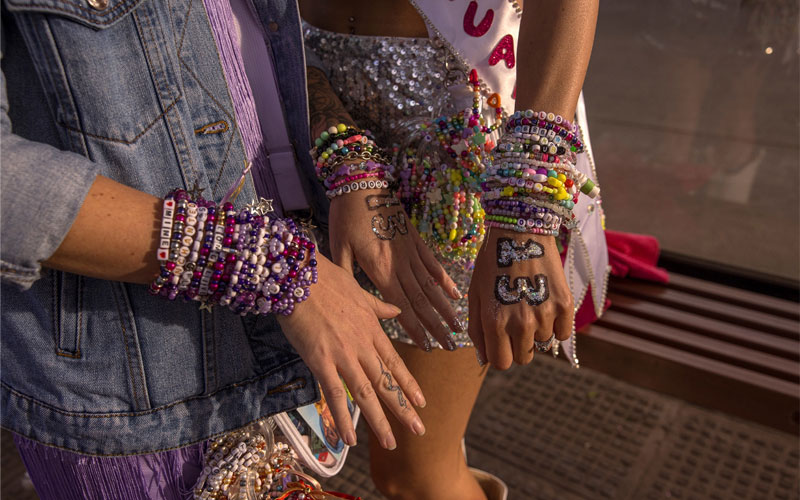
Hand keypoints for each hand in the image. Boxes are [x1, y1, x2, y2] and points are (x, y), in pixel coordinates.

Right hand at [277, 255, 426, 449]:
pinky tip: (348, 439)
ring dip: (380, 421)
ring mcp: (343, 355)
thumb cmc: (325, 279)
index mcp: (372, 329)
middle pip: (386, 383)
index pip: (395, 363)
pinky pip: (335, 394)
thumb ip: (378, 306)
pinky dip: (342, 418)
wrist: (300, 276)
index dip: (409, 384)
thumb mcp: (359, 290)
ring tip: (391, 443)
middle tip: (419, 429)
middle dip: (404, 408)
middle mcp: (362, 345)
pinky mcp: (321, 360)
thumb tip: (396, 310)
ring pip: (366, 394)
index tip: (422, 402)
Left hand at [328, 190, 461, 350]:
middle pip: (421, 302)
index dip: (415, 329)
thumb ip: (348, 277)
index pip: (401, 307)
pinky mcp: (416, 240)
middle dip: (436, 326)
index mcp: (380, 270)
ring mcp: (411, 252)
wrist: (362, 183)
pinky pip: (433, 264)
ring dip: (444, 309)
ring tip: (457, 327)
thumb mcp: (338, 248)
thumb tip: (352, 304)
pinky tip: (455, 295)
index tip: (427, 346)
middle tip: (449, 346)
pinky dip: (445, 280)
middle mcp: (400, 265)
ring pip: (431, 287)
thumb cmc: (346, 216)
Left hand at [467, 229, 573, 368]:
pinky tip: (545, 304)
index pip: (501, 363)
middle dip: (517, 346)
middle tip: (515, 322)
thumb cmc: (491, 263)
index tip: (500, 342)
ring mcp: (545, 314)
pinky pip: (562, 334)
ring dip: (535, 331)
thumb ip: (477, 330)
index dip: (500, 354)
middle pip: (523, 358)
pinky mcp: (564, 305)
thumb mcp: (474, 295)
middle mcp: (520, 323)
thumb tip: (484, 358)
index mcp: (494, 322)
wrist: (520, 231)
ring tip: (528, 303)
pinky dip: (556, 325)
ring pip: (541, 343)